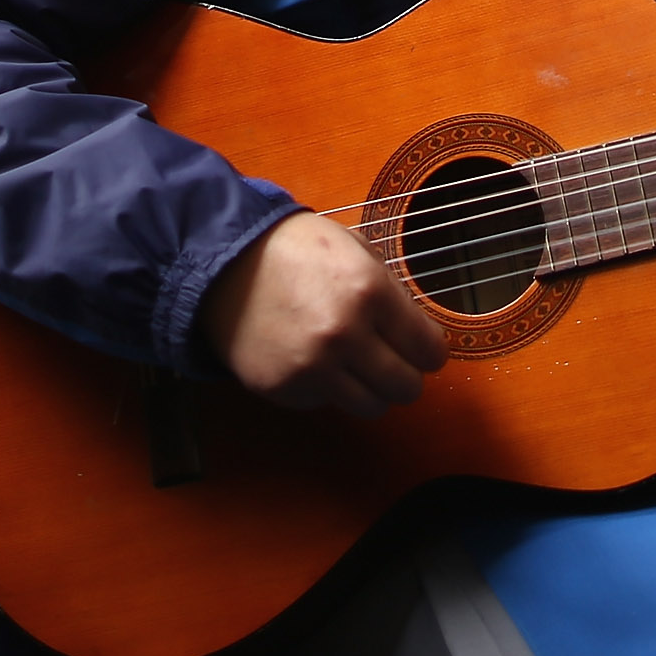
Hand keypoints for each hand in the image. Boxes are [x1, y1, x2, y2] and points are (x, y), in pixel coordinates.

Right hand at [200, 210, 446, 416]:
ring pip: (372, 406)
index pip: (430, 351)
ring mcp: (313, 366)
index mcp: (370, 292)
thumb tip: (420, 331)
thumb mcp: (356, 249)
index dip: (430, 351)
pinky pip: (327, 403)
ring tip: (353, 364)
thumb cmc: (296, 250)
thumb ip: (391, 291)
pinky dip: (326, 388)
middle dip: (405, 375)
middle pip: (407, 387)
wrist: (225, 263)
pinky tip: (311, 358)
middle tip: (392, 362)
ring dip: (370, 389)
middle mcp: (345, 333)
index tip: (422, 350)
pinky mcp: (285, 388)